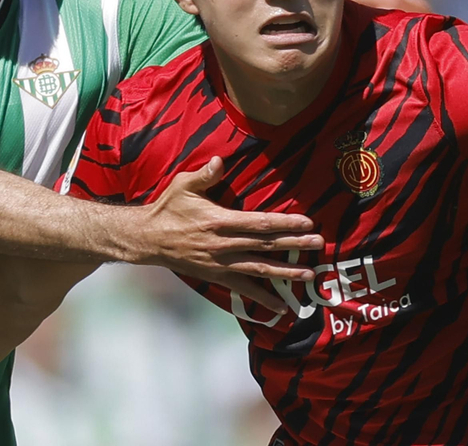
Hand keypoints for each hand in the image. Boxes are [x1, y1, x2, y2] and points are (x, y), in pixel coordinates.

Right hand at [127, 157, 322, 313]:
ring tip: (309, 273)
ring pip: (259, 269)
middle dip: (294, 245)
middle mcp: (223, 245)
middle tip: (319, 244)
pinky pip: (244, 289)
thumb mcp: (183, 185)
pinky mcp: (217, 277)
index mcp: (219, 221)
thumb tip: (220, 162)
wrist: (148, 239)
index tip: (306, 222)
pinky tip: (282, 306)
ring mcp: (221, 264)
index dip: (284, 223)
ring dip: (286, 272)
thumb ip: (204, 175)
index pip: (258, 223)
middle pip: (265, 245)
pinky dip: (263, 298)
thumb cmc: (168, 208)